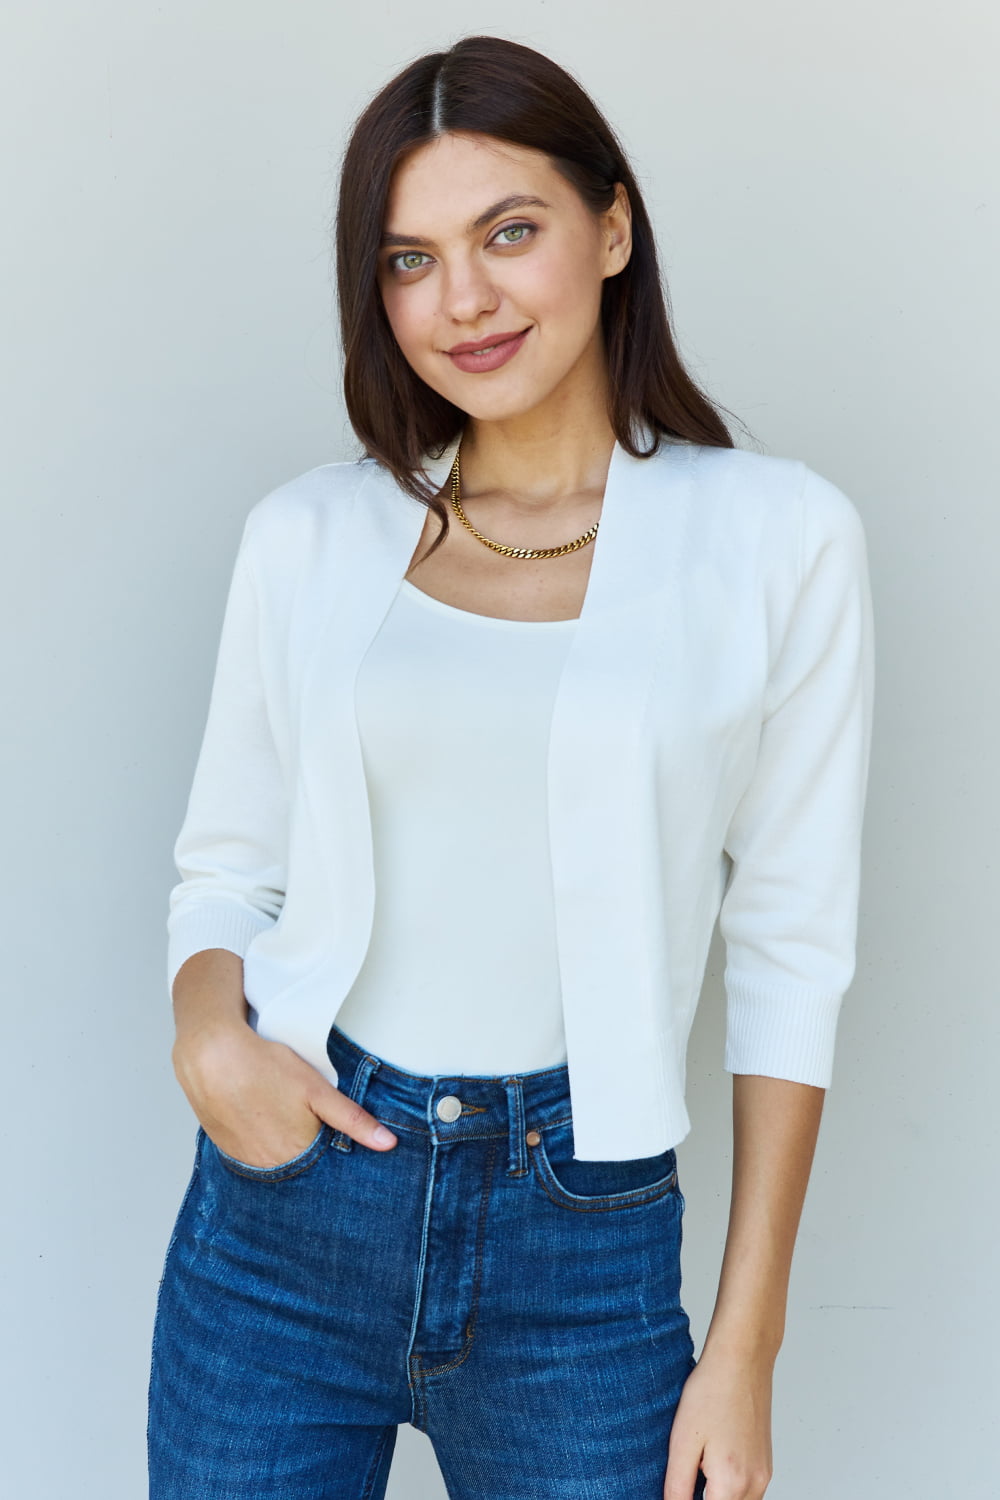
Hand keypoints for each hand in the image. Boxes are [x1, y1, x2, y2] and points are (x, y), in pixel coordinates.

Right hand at [172, 1021, 396, 1165]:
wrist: (210, 1057)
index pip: (326, 1171)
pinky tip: (266, 1124)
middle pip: (302, 1169)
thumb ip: (352, 1120)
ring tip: (286, 1123)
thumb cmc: (265, 1068)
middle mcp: (270, 1167)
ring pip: (277, 1164)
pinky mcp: (228, 1150)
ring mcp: (246, 1161)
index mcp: (297, 1156)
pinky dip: (263, 1145)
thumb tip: (388, 1144)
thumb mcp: (316, 1090)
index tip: (340, 1148)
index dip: (336, 1159)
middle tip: (312, 1130)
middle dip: (313, 1157)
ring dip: (287, 1152)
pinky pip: (254, 1156)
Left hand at [663, 1349, 772, 1499]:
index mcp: (732, 1483)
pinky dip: (728, 1490)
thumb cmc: (712, 1391)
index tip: (678, 1489)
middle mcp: (754, 1484)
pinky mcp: (765, 1464)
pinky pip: (747, 1492)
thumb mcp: (682, 1441)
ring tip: (696, 1469)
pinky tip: (710, 1464)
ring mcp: (764, 1475)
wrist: (742, 1359)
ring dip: (716, 1497)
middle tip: (684, 1479)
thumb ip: (678, 1486)